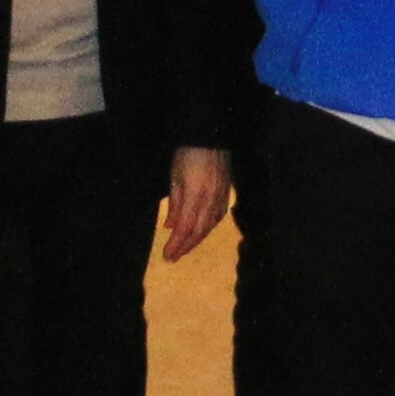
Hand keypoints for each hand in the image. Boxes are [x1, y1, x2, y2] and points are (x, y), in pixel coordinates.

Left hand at [161, 146, 233, 262]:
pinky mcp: (227, 194)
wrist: (211, 137)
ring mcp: (221, 198)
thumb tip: (170, 226)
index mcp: (195, 195)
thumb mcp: (175, 177)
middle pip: (199, 231)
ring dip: (197, 240)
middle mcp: (210, 200)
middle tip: (174, 257)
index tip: (167, 255)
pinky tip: (202, 233)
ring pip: (210, 226)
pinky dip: (208, 229)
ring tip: (185, 249)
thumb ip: (174, 203)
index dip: (176, 244)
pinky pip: (218, 218)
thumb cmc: (187, 155)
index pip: (185, 227)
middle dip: (185, 246)